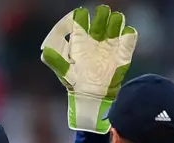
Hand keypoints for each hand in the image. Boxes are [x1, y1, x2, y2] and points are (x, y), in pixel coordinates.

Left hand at [41, 5, 137, 133]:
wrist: (92, 98)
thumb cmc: (75, 83)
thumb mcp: (64, 72)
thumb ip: (55, 60)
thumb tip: (44, 51)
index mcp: (80, 39)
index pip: (81, 20)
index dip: (81, 16)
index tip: (81, 16)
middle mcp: (95, 38)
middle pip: (101, 17)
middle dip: (102, 13)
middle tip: (102, 14)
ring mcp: (110, 44)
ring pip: (116, 23)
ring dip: (116, 20)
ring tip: (115, 21)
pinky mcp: (122, 54)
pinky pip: (129, 39)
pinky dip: (129, 34)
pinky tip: (126, 33)